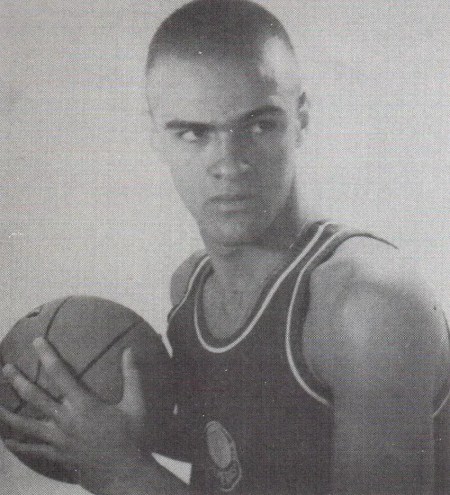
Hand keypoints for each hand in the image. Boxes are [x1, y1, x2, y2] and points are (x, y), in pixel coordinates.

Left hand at [0, 337, 150, 491]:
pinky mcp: (57, 456)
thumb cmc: (133, 437)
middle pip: (34, 397)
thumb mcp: (136, 404)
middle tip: (5, 368)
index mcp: (83, 405)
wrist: (125, 474)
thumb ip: (132, 376)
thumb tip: (129, 350)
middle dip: (17, 381)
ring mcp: (58, 440)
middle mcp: (65, 420)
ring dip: (8, 413)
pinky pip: (32, 450)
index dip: (47, 356)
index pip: (60, 374)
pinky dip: (17, 445)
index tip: (37, 341)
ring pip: (25, 425)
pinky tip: (7, 441)